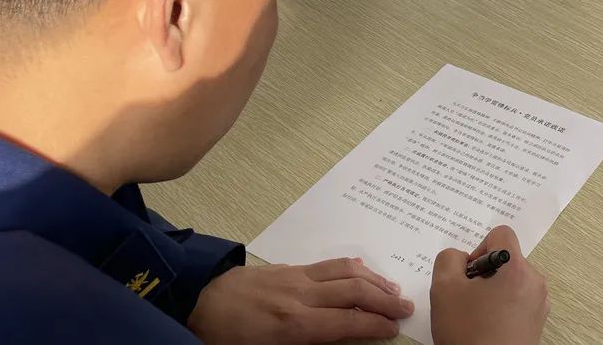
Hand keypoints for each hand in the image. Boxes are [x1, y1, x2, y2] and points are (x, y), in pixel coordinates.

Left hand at [188, 257, 412, 343]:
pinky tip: (364, 273)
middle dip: (384, 300)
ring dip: (374, 279)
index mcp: (293, 325)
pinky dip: (353, 268)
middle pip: (353, 292)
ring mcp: (296, 277)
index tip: (395, 329)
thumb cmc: (226, 339)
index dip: (375, 326)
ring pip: (345, 271)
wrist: (195, 302)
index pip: (346, 323)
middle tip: (406, 308)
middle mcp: (300, 296)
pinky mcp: (290, 267)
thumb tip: (335, 341)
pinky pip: (329, 264)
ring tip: (393, 289)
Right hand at [430, 226, 548, 344]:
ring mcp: (539, 305)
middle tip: (468, 298)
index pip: (501, 234)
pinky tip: (486, 327)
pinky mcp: (537, 324)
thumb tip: (461, 259)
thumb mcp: (444, 288)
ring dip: (492, 291)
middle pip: (507, 259)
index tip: (468, 275)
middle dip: (484, 273)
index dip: (478, 248)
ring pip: (511, 281)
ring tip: (476, 316)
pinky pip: (518, 301)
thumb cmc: (468, 333)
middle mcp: (535, 283)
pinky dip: (502, 307)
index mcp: (517, 269)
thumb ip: (449, 259)